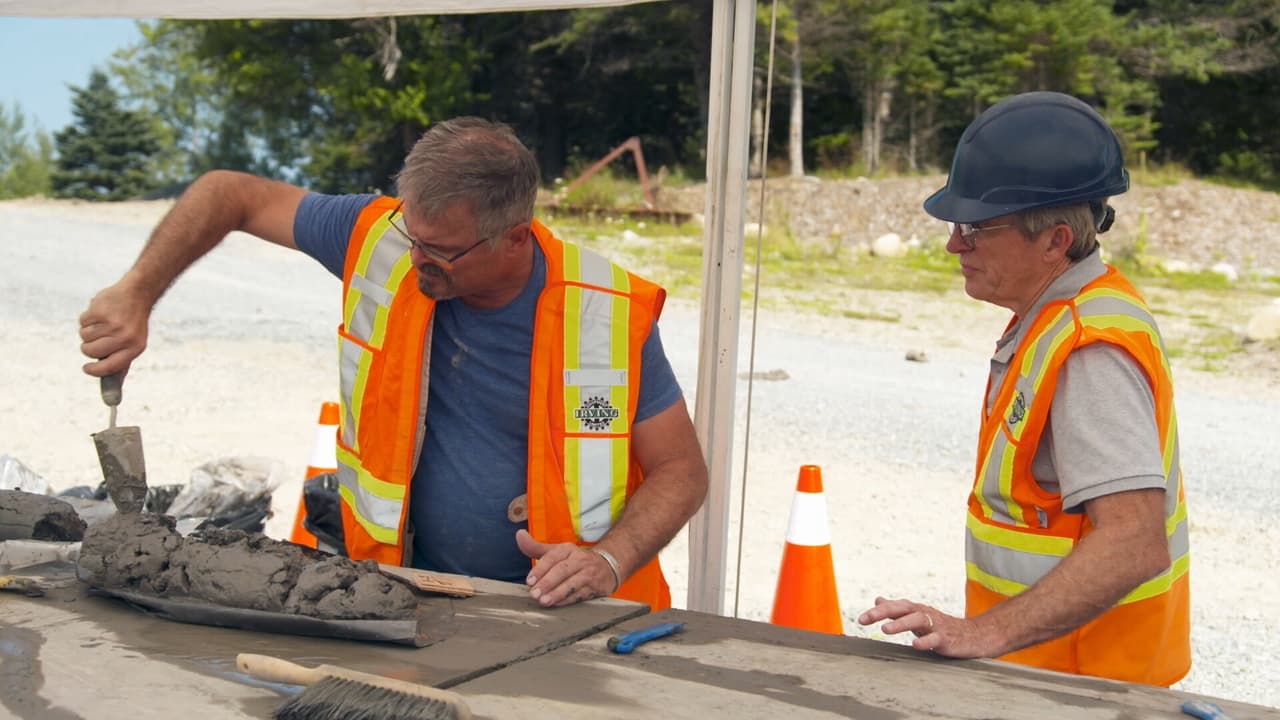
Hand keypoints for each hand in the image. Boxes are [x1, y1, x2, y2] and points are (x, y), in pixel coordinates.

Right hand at [79, 281, 150, 376]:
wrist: (138, 294)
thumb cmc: (132, 325)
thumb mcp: (133, 345)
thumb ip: (120, 366)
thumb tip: (112, 396)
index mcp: (135, 348)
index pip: (109, 367)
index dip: (94, 371)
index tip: (86, 369)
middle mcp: (125, 336)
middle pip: (90, 351)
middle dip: (88, 348)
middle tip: (96, 340)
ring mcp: (112, 323)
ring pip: (84, 336)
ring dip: (88, 331)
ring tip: (103, 323)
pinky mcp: (100, 310)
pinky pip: (82, 321)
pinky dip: (87, 318)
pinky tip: (101, 312)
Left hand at [516, 529, 615, 607]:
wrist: (607, 566)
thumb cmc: (575, 561)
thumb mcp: (557, 552)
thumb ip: (536, 547)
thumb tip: (519, 535)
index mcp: (568, 549)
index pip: (552, 557)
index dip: (540, 569)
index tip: (529, 581)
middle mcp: (580, 559)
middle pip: (562, 570)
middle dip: (547, 583)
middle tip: (534, 594)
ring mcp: (589, 573)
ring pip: (571, 584)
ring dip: (557, 593)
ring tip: (544, 601)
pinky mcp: (596, 586)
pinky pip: (580, 594)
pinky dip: (568, 600)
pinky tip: (557, 604)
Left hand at [857, 596, 999, 657]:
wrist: (973, 635)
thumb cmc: (940, 626)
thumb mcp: (917, 615)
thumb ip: (897, 609)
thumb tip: (877, 599)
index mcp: (915, 609)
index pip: (893, 607)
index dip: (876, 612)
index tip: (860, 619)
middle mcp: (924, 614)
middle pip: (902, 608)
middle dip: (883, 612)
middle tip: (866, 619)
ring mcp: (936, 626)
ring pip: (918, 620)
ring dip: (900, 624)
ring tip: (885, 629)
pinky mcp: (946, 639)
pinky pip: (935, 639)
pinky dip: (925, 641)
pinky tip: (914, 645)